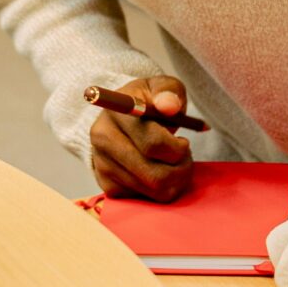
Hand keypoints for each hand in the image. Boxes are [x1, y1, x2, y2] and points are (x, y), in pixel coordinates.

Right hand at [89, 74, 194, 201]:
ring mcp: (102, 166)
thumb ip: (168, 92)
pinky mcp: (107, 186)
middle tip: (184, 156)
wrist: (121, 117)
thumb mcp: (161, 87)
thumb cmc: (148, 102)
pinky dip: (161, 189)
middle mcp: (103, 140)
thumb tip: (169, 106)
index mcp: (117, 112)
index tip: (182, 142)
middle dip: (181, 168)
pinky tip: (159, 172)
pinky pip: (145, 199)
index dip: (178, 148)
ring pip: (154, 190)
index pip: (154, 143)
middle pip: (155, 174)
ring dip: (176, 180)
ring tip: (175, 163)